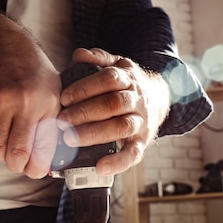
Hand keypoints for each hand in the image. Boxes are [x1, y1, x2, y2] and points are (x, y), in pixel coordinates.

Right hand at [0, 0, 61, 177]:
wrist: (1, 43)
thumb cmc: (30, 71)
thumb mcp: (52, 92)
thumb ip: (52, 124)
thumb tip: (49, 161)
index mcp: (48, 102)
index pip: (44, 148)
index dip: (37, 168)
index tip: (33, 171)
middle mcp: (26, 101)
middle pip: (18, 154)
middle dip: (16, 166)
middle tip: (15, 164)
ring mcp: (1, 100)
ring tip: (2, 150)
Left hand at [57, 48, 170, 175]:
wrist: (160, 98)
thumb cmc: (128, 84)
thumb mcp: (117, 65)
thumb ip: (99, 59)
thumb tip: (80, 55)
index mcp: (129, 78)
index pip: (109, 79)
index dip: (86, 88)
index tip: (64, 97)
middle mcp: (137, 100)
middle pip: (113, 104)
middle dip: (85, 112)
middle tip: (62, 120)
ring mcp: (142, 122)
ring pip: (122, 127)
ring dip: (95, 133)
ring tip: (70, 139)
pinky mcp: (143, 142)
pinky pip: (134, 154)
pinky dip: (118, 162)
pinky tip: (100, 167)